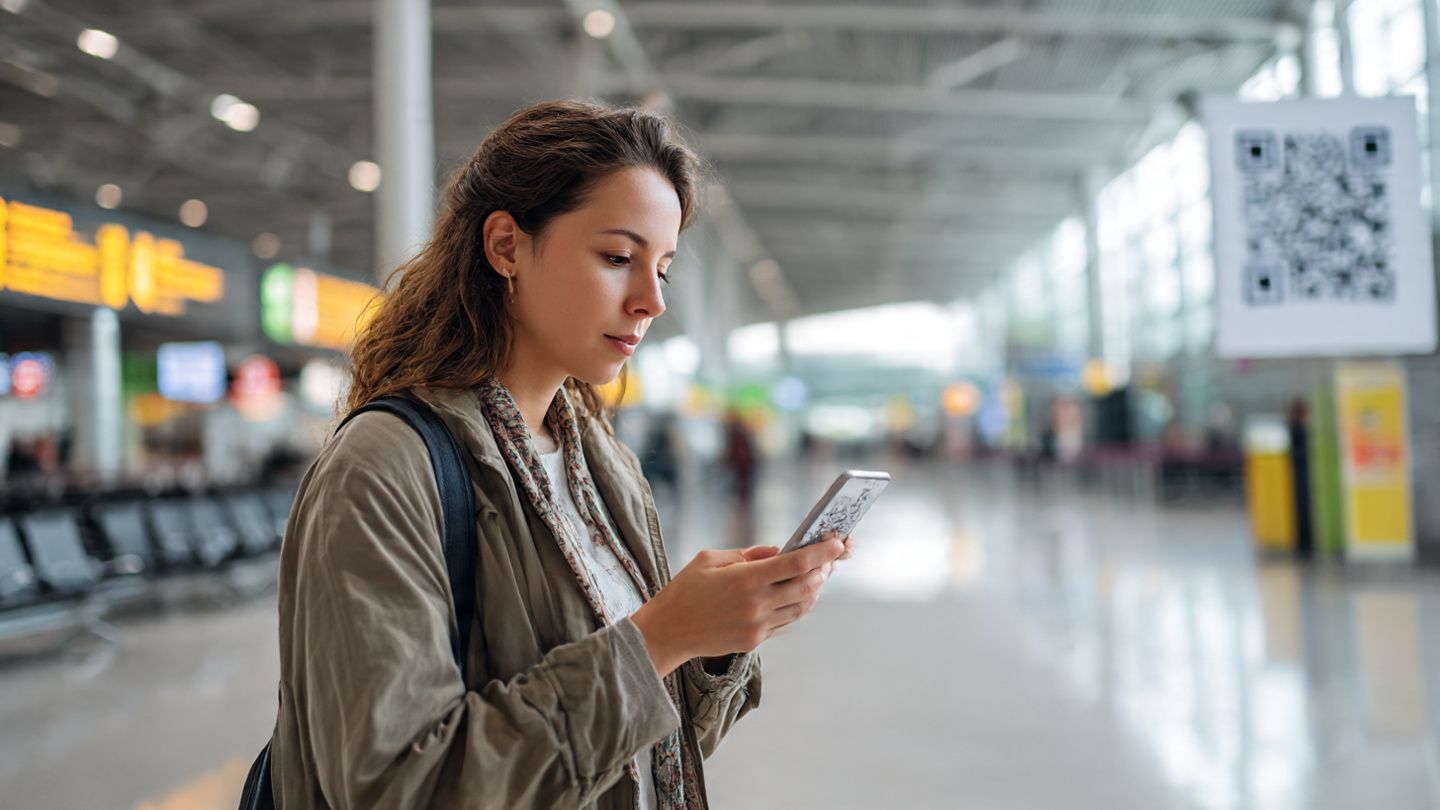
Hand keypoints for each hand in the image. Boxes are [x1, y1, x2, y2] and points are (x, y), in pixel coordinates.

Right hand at [630, 535, 848, 677]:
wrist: (667, 632)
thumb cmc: (685, 590)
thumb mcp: (710, 559)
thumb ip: (748, 554)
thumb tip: (777, 551)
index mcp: (745, 579)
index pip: (796, 564)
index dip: (822, 552)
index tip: (838, 542)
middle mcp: (756, 604)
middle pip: (807, 585)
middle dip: (824, 569)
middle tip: (832, 556)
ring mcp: (758, 626)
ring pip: (801, 607)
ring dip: (815, 589)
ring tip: (820, 573)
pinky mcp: (755, 641)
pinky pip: (786, 621)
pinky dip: (798, 605)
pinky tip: (798, 594)